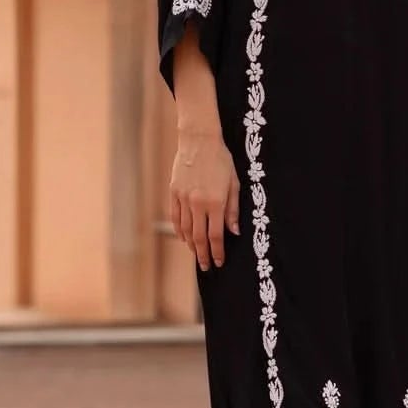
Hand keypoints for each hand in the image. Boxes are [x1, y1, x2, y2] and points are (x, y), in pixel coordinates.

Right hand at [170, 128, 239, 270]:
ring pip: (186, 229)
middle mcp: (197, 203)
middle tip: (207, 266)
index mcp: (215, 202)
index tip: (219, 262)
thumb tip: (233, 231)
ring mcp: (183, 198)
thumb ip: (233, 209)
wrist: (199, 140)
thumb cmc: (221, 160)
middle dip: (203, 254)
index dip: (218, 251)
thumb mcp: (234, 183)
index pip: (215, 235)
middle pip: (199, 237)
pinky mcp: (174, 192)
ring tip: (197, 254)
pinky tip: (184, 238)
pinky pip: (175, 217)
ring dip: (191, 245)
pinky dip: (179, 230)